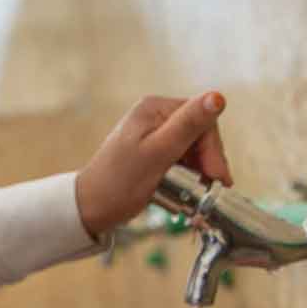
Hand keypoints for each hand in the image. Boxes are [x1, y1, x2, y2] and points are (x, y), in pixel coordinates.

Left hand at [75, 93, 231, 237]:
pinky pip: (180, 161)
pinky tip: (185, 193)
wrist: (89, 209)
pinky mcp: (151, 154)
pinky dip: (187, 177)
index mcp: (154, 108)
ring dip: (198, 172)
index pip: (201, 118)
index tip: (215, 176)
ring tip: (197, 195)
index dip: (212, 149)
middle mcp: (153, 116)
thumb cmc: (119, 183)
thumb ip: (187, 126)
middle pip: (199, 135)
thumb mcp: (157, 154)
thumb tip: (217, 97)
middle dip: (206, 162)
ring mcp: (152, 135)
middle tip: (209, 189)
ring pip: (192, 150)